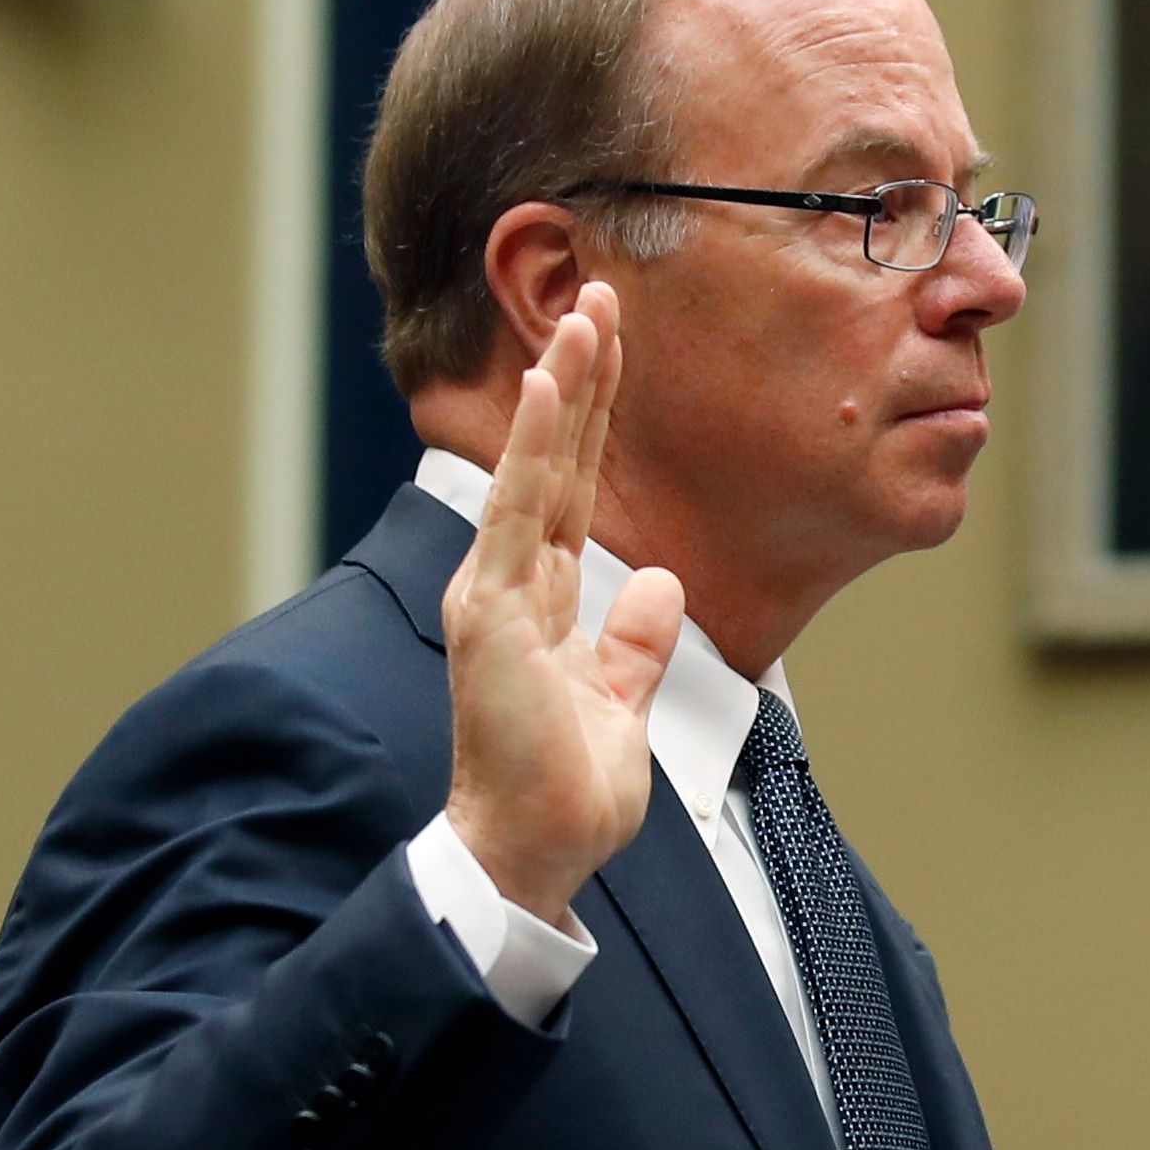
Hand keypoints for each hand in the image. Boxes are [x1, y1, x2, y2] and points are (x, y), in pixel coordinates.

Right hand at [441, 283, 684, 920]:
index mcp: (538, 603)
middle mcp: (507, 584)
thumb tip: (658, 586)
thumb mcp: (620, 707)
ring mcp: (494, 593)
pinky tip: (555, 387)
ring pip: (536, 468)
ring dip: (564, 387)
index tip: (611, 348)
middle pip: (555, 461)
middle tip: (602, 293)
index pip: (573, 490)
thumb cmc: (564, 795)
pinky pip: (519, 513)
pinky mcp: (490, 614)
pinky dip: (537, 448)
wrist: (530, 855)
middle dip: (582, 377)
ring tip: (585, 312)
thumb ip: (632, 645)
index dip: (594, 418)